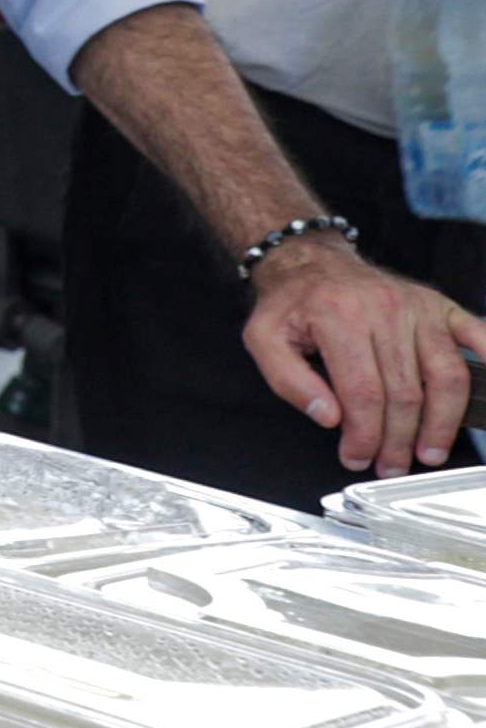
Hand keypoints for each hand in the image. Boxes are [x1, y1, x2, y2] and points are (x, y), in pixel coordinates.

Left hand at [244, 238, 485, 478]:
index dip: (364, 434)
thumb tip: (328, 417)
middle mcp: (384, 309)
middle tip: (390, 465)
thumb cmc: (291, 303)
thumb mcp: (263, 339)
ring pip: (444, 376)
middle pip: (405, 392)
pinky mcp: (440, 306)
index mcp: (339, 316)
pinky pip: (477, 335)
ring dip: (441, 423)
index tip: (357, 457)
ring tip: (428, 452)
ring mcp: (418, 307)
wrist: (310, 261)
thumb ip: (288, 381)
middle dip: (398, 439)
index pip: (362, 392)